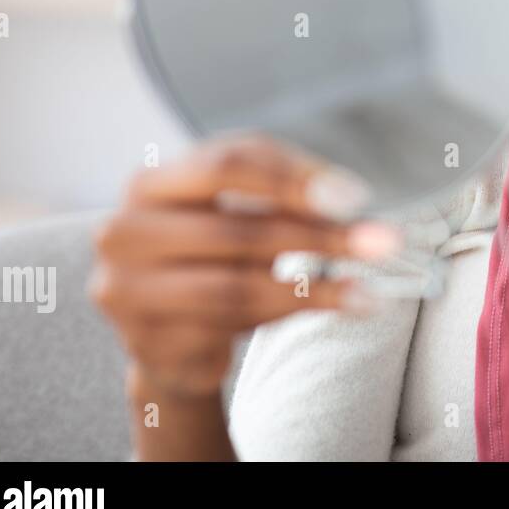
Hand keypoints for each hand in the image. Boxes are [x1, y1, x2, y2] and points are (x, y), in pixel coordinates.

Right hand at [89, 134, 402, 399]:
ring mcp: (128, 292)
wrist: (169, 334)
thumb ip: (281, 190)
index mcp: (150, 183)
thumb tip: (347, 199)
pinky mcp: (149, 342)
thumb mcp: (238, 206)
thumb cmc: (213, 252)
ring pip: (236, 286)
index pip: (227, 165)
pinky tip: (342, 307)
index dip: (295, 179)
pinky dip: (296, 314)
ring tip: (370, 290)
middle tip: (383, 242)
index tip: (356, 196)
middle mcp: (124, 232)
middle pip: (237, 230)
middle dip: (319, 236)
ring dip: (316, 288)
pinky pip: (234, 327)